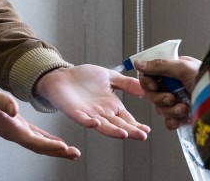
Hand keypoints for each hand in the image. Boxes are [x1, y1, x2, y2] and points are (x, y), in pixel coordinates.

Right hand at [0, 73, 79, 159]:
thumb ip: (1, 100)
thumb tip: (14, 111)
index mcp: (7, 126)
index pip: (31, 140)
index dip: (48, 145)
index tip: (63, 147)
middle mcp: (12, 131)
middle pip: (38, 146)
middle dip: (56, 151)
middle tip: (75, 154)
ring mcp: (13, 128)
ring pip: (38, 142)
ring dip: (54, 148)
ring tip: (71, 152)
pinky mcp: (14, 123)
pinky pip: (34, 135)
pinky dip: (46, 140)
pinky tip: (56, 142)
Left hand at [34, 65, 149, 139]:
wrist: (62, 74)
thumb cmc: (85, 77)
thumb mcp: (109, 77)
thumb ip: (126, 83)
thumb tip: (144, 89)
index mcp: (111, 106)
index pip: (126, 118)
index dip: (136, 125)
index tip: (146, 130)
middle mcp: (102, 113)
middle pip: (118, 124)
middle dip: (130, 131)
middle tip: (141, 136)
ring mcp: (88, 114)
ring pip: (103, 125)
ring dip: (112, 131)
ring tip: (124, 134)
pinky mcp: (74, 112)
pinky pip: (82, 118)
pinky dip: (88, 122)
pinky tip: (96, 123)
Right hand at [133, 56, 200, 130]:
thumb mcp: (183, 68)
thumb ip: (159, 65)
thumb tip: (138, 63)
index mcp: (174, 70)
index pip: (150, 76)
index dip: (148, 83)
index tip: (154, 85)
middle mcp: (175, 85)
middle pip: (152, 94)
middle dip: (161, 98)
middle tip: (172, 98)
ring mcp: (179, 101)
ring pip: (160, 108)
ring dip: (170, 109)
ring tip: (184, 107)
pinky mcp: (183, 117)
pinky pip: (168, 121)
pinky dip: (173, 121)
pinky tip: (181, 119)